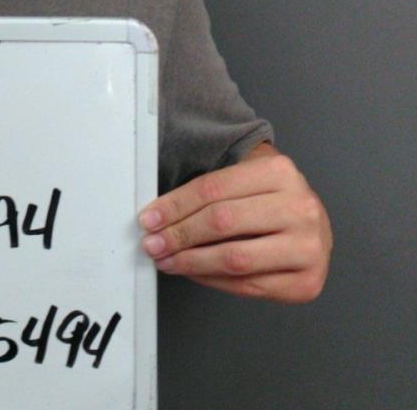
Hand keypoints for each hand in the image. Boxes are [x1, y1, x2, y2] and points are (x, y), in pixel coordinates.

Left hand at [138, 143, 331, 302]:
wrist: (309, 219)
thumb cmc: (268, 198)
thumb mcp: (245, 178)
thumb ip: (207, 192)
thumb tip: (158, 216)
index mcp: (279, 172)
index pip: (212, 188)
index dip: (175, 205)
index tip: (149, 218)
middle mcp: (299, 208)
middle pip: (222, 222)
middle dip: (179, 235)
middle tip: (153, 243)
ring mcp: (309, 248)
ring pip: (234, 258)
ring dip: (191, 262)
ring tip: (167, 260)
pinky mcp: (307, 282)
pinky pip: (248, 285)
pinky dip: (213, 280)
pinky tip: (194, 272)